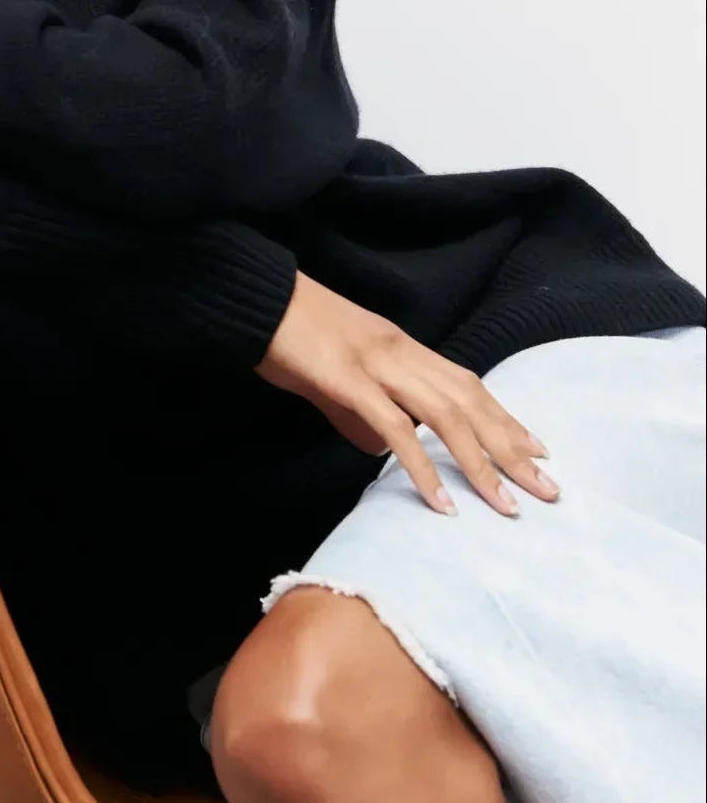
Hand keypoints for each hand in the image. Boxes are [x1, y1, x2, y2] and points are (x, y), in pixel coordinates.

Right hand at [254, 269, 559, 517]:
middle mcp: (401, 352)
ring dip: (481, 464)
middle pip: (471, 403)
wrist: (253, 297)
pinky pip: (396, 430)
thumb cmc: (289, 333)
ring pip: (446, 416)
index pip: (468, 385)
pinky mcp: (349, 381)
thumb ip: (358, 414)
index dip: (506, 419)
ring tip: (506, 505)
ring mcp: (377, 364)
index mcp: (402, 347)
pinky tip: (441, 502)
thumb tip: (376, 451)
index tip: (538, 451)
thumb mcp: (334, 376)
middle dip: (512, 449)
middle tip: (548, 489)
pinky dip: (422, 468)